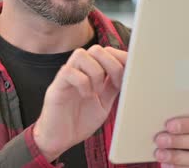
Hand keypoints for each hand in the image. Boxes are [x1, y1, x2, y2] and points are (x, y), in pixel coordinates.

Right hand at [33, 45, 126, 160]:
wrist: (60, 139)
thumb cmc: (79, 120)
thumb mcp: (104, 102)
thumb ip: (113, 87)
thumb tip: (129, 74)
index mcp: (92, 72)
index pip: (107, 52)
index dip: (120, 58)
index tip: (131, 72)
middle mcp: (79, 70)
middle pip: (96, 49)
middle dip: (111, 64)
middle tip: (115, 84)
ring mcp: (67, 76)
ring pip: (81, 54)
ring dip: (95, 72)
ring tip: (97, 91)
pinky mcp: (57, 86)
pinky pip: (69, 71)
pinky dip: (82, 82)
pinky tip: (85, 96)